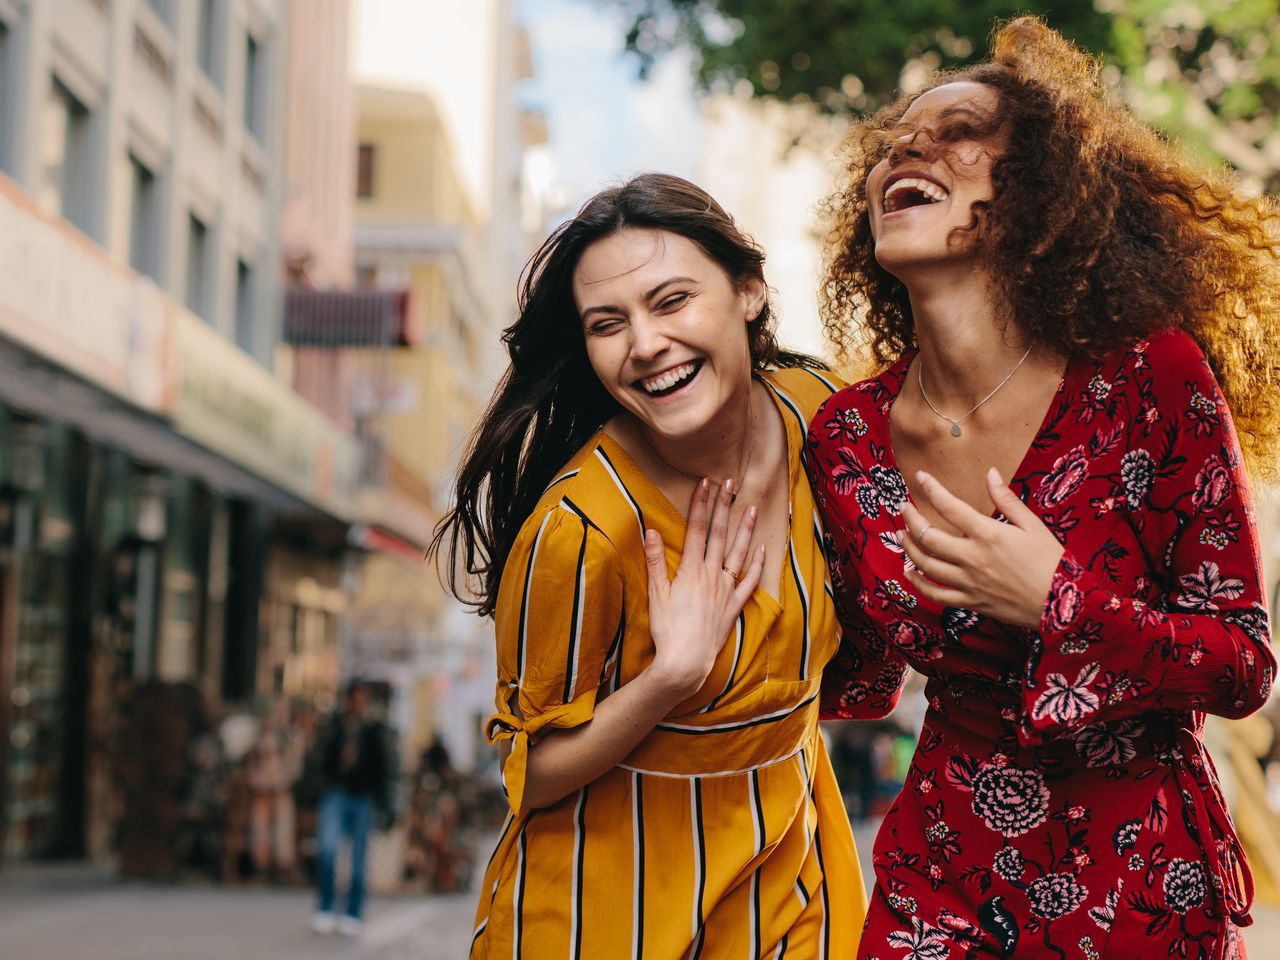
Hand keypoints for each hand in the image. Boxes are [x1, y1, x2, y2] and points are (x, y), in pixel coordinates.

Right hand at [643, 478, 765, 698]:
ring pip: (738, 553)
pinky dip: (756, 564)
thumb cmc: (666, 629)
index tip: (705, 483)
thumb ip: (654, 561)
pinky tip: (762, 549)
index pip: (697, 529)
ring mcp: (726, 591)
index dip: (701, 504)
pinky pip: (749, 582)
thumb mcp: (655, 594)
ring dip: (745, 529)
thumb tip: (651, 531)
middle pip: (719, 534)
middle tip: (730, 482)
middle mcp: (712, 576)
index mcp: (691, 570)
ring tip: (752, 507)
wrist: (686, 662)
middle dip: (723, 506)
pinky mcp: (734, 606)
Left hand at [900, 468, 1063, 628]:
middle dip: (911, 518)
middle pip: (928, 536)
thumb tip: (990, 473)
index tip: (921, 477)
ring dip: (909, 547)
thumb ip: (1006, 499)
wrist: (1062, 604)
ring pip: (926, 564)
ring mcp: (968, 582)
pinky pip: (935, 594)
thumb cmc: (1050, 561)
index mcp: (989, 534)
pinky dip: (918, 583)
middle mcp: (973, 558)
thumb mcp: (1032, 525)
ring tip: (901, 534)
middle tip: (904, 507)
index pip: (950, 507)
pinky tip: (909, 572)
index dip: (932, 489)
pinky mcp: (969, 601)